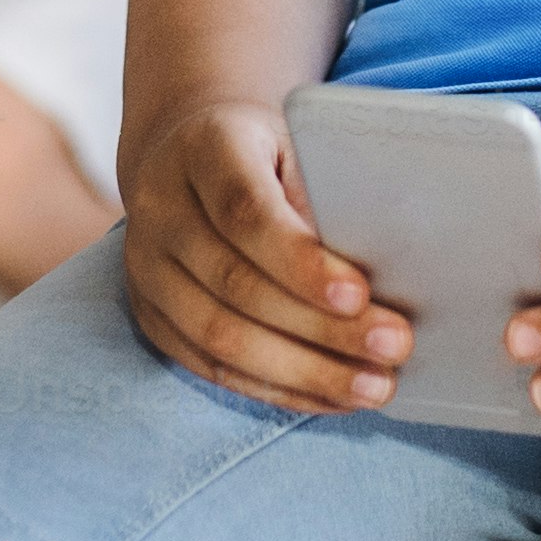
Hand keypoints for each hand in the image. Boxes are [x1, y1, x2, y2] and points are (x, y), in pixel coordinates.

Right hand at [120, 98, 406, 411]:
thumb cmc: (269, 152)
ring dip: (305, 372)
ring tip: (374, 387)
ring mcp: (147, 267)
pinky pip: (212, 367)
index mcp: (202, 148)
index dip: (299, 259)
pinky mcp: (151, 316)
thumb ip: (326, 197)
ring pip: (219, 336)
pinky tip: (333, 397)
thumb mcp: (299, 143)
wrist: (188, 153)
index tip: (360, 294)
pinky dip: (278, 390)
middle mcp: (160, 208)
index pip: (244, 211)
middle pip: (235, 283)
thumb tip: (391, 273)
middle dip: (321, 327)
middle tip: (393, 346)